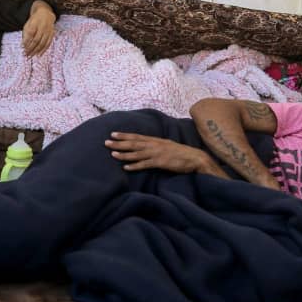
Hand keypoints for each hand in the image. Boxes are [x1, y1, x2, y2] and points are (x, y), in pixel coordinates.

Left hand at [23, 0, 55, 56]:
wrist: (46, 13)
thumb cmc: (34, 21)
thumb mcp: (28, 24)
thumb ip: (25, 34)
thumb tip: (23, 45)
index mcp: (35, 23)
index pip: (30, 33)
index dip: (26, 41)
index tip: (22, 47)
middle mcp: (43, 27)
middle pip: (36, 40)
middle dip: (30, 48)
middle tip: (26, 54)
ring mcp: (48, 31)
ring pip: (42, 43)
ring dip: (36, 51)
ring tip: (31, 56)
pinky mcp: (52, 34)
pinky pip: (48, 44)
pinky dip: (43, 50)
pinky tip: (39, 55)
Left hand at [106, 132, 221, 174]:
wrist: (195, 158)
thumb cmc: (181, 154)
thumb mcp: (167, 146)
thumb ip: (156, 146)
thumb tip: (146, 147)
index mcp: (156, 140)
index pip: (137, 137)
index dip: (125, 135)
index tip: (113, 134)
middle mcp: (155, 145)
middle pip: (134, 143)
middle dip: (120, 143)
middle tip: (106, 142)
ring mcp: (157, 153)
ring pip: (137, 153)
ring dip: (124, 154)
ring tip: (112, 154)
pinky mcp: (161, 162)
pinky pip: (145, 164)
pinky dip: (135, 165)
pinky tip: (126, 168)